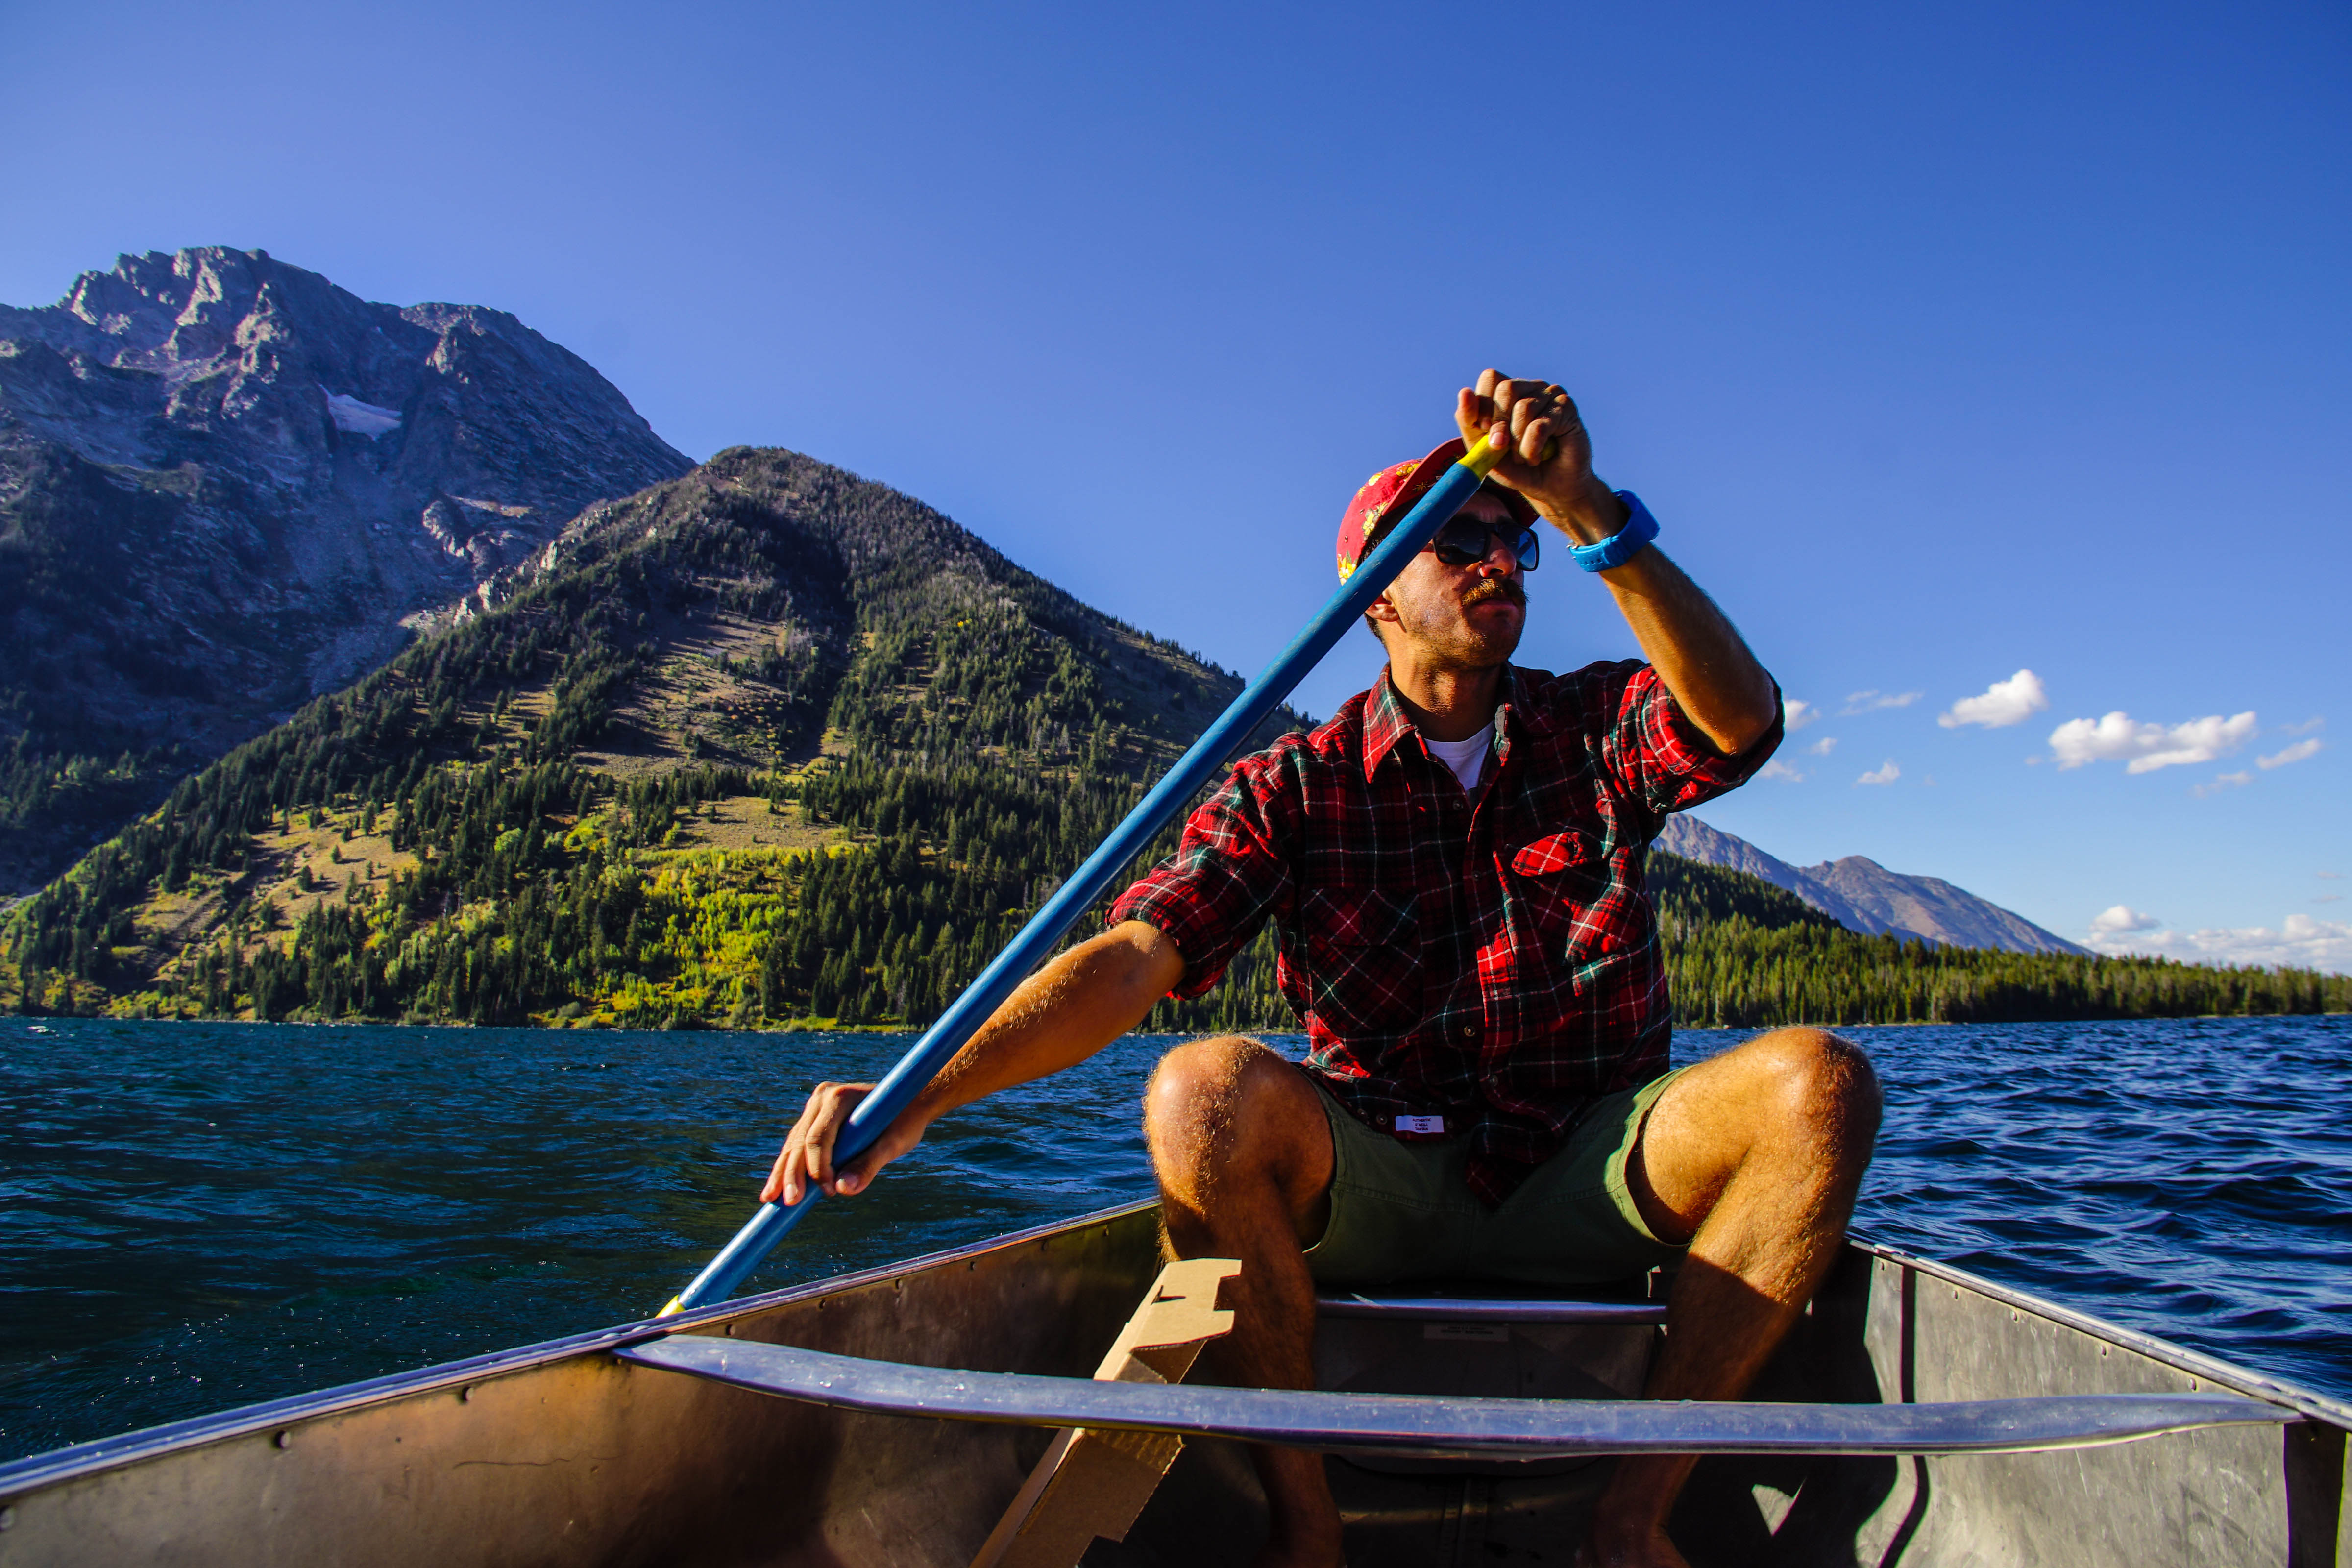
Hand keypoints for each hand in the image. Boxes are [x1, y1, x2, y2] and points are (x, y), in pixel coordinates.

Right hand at [759, 1080, 926, 1204]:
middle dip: (792, 1174)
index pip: (818, 1138)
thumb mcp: (893, 1143)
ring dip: (782, 1173)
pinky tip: (775, 1189)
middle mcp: (822, 1098)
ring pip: (794, 1145)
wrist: (909, 1100)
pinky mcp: (815, 1119)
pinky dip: (788, 1167)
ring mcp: (816, 1107)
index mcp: (840, 1098)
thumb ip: (869, 1164)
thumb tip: (843, 1190)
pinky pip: (798, 1146)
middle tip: (789, 1203)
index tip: (827, 1192)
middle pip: (800, 1142)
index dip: (818, 1167)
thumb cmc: (905, 1121)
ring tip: (770, 1199)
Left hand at [1455, 370, 1625, 541]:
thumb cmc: (1514, 467)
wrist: (1547, 488)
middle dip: (1499, 424)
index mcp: (1507, 393)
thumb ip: (1468, 421)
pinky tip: (1535, 458)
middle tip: (1501, 447)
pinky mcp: (1566, 408)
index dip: (1483, 403)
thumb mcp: (1482, 448)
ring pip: (1524, 408)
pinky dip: (1531, 448)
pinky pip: (1541, 424)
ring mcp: (1550, 395)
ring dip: (1517, 443)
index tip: (1483, 429)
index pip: (1491, 378)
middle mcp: (1530, 388)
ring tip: (1522, 458)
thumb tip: (1465, 392)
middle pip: (1507, 388)